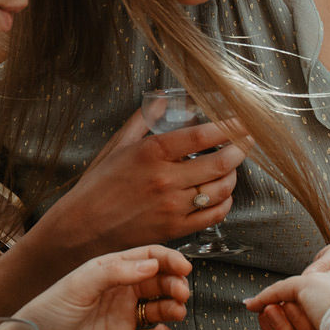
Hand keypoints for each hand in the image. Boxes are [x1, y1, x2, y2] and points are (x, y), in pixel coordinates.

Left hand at [17, 245, 192, 329]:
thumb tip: (151, 264)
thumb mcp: (79, 284)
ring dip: (173, 307)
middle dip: (175, 283)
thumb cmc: (47, 313)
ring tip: (175, 311)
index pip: (147, 258)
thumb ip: (115, 271)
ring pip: (159, 309)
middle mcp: (119, 293)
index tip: (184, 267)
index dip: (168, 260)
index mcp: (109, 272)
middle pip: (159, 282)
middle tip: (181, 292)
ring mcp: (122, 319)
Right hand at [45, 100, 246, 254]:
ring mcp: (172, 207)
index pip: (202, 135)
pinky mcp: (176, 229)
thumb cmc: (97, 186)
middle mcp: (165, 179)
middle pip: (221, 161)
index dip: (229, 126)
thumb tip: (164, 100)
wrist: (81, 228)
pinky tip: (223, 193)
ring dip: (235, 175)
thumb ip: (144, 121)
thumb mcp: (117, 146)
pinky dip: (226, 202)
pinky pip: (214, 214)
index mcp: (151, 153)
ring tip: (233, 165)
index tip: (243, 120)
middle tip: (247, 141)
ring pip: (221, 188)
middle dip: (241, 148)